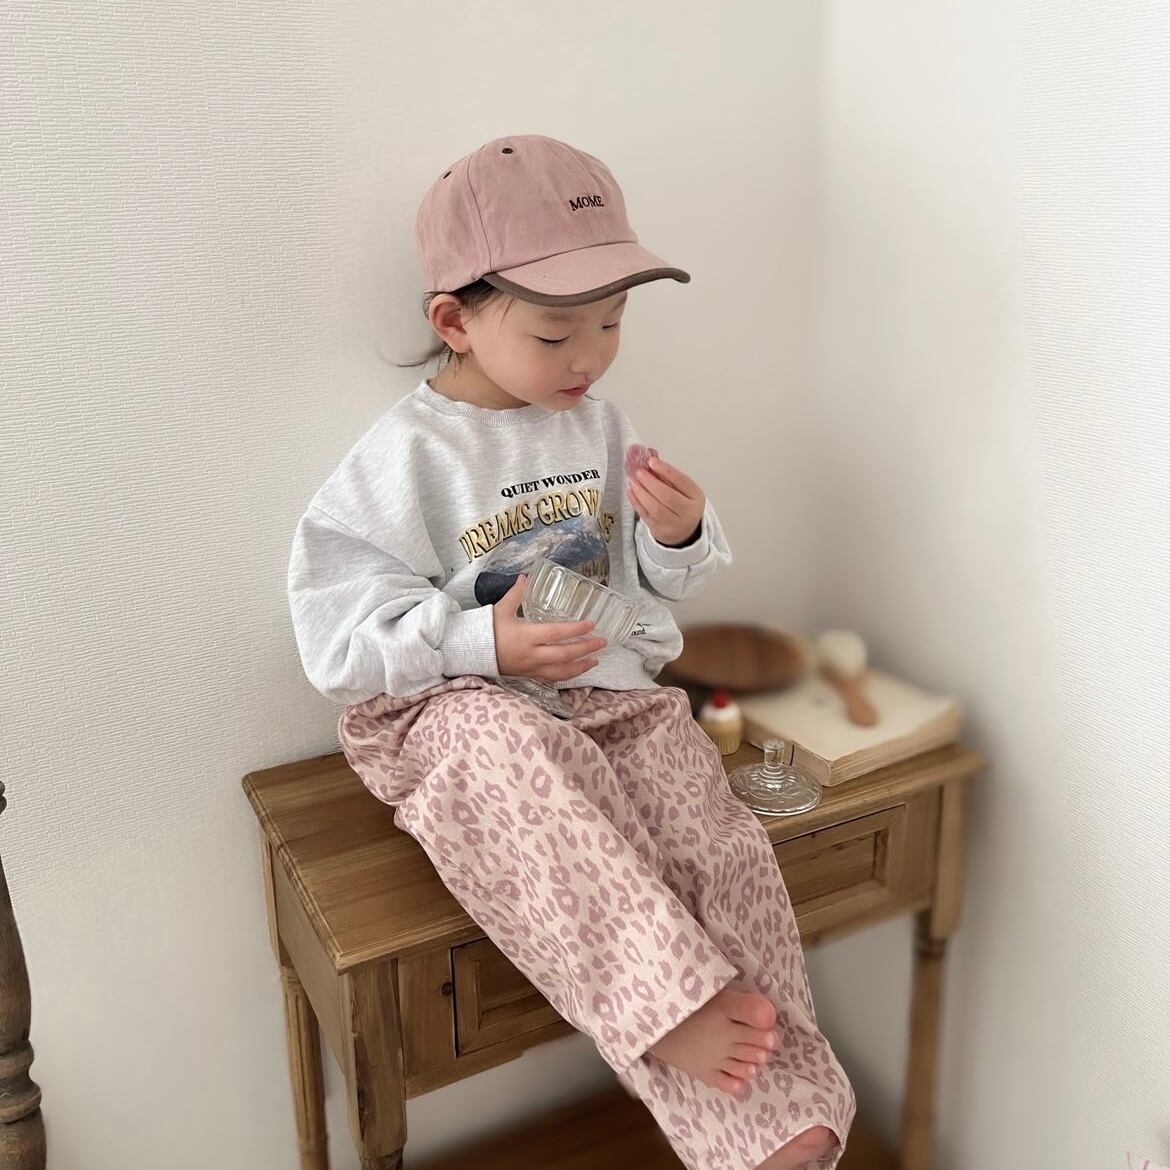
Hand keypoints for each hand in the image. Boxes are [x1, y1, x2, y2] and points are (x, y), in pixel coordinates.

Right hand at [492, 575, 607, 681]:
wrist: (470, 654)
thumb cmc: (486, 630)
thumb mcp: (501, 609)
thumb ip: (516, 594)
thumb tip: (525, 576)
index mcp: (526, 636)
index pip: (556, 633)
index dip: (575, 629)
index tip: (591, 624)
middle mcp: (531, 654)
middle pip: (564, 654)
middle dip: (586, 649)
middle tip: (602, 642)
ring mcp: (531, 667)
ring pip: (561, 671)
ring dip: (581, 666)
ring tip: (596, 660)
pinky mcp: (528, 675)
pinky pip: (551, 678)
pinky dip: (567, 675)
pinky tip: (576, 670)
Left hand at [627, 455, 705, 546]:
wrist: (684, 531)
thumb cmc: (682, 505)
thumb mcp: (682, 489)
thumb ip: (667, 476)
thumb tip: (651, 460)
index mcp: (696, 498)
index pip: (681, 482)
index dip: (665, 470)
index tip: (652, 461)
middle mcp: (688, 513)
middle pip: (668, 497)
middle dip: (650, 482)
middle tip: (639, 472)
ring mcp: (674, 525)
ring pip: (655, 508)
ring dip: (641, 492)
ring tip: (633, 480)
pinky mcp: (660, 531)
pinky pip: (645, 515)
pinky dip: (636, 502)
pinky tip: (631, 491)